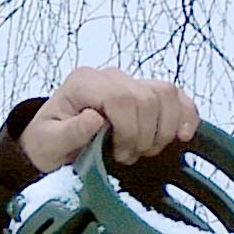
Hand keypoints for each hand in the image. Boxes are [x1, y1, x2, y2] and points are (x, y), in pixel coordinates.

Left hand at [20, 65, 199, 177]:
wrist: (51, 141)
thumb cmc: (47, 143)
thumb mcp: (48, 144)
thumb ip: (69, 133)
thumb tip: (94, 119)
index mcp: (84, 82)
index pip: (122, 97)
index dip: (129, 130)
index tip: (118, 154)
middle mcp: (109, 76)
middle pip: (148, 98)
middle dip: (144, 135)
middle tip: (127, 157)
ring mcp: (129, 81)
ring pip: (167, 93)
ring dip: (164, 129)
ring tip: (145, 149)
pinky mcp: (144, 92)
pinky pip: (176, 96)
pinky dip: (186, 114)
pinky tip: (183, 135)